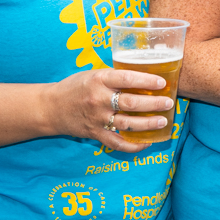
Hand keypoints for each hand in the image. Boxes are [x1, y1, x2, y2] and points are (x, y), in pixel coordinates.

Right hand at [46, 68, 173, 153]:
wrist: (51, 107)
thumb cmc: (76, 87)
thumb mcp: (94, 74)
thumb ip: (115, 76)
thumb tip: (144, 74)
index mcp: (99, 80)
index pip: (127, 79)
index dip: (146, 81)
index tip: (162, 82)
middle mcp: (99, 100)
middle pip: (131, 103)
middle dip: (153, 104)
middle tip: (168, 103)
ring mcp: (97, 119)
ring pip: (127, 124)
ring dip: (148, 124)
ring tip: (163, 121)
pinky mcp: (95, 134)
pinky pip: (117, 143)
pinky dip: (133, 145)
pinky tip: (147, 142)